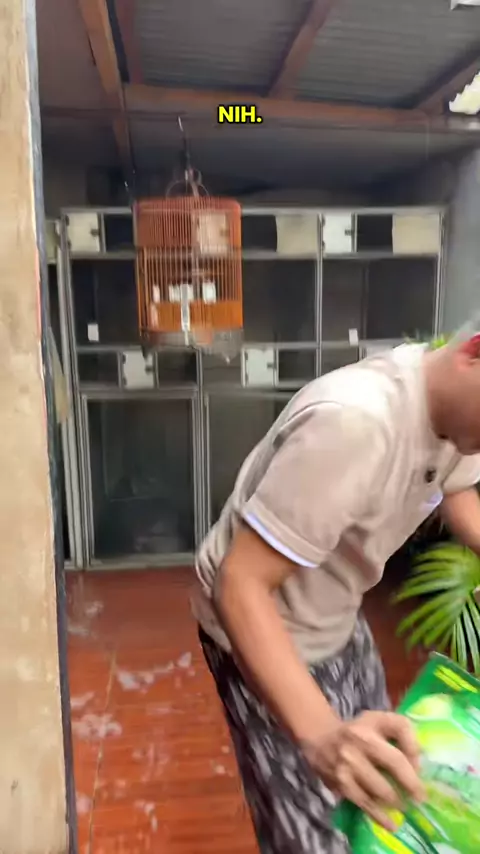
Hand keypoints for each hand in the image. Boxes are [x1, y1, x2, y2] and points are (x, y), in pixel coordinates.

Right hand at [301, 711, 424, 830]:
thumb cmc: (359, 731)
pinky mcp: (341, 782)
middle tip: (420, 797)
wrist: (320, 738)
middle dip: (412, 782)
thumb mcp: (379, 720)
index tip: (421, 768)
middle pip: (394, 761)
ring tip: (404, 806)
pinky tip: (391, 824)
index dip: (415, 749)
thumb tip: (417, 763)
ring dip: (397, 800)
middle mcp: (359, 739)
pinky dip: (379, 816)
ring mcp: (349, 762)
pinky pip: (364, 803)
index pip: (400, 728)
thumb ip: (402, 733)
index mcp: (372, 720)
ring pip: (381, 787)